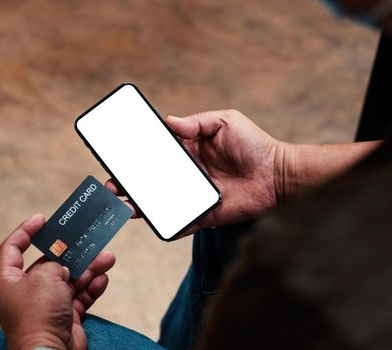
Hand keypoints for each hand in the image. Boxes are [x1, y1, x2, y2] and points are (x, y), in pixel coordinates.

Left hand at [0, 213, 115, 349]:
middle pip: (50, 263)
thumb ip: (54, 263)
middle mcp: (27, 292)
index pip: (12, 248)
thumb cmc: (37, 316)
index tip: (42, 219)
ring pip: (70, 279)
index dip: (26, 231)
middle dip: (71, 252)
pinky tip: (103, 277)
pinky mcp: (65, 316)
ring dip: (88, 268)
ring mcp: (47, 304)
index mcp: (9, 280)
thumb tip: (63, 265)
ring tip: (106, 258)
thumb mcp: (45, 276)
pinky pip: (80, 296)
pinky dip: (92, 287)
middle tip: (86, 239)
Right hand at [106, 109, 288, 233]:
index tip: (118, 155)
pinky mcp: (204, 214)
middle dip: (130, 182)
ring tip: (122, 202)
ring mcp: (194, 196)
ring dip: (140, 203)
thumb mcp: (225, 122)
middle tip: (113, 183)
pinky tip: (149, 220)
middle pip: (152, 180)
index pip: (156, 154)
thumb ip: (197, 122)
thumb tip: (168, 120)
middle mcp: (188, 174)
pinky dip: (166, 224)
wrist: (279, 175)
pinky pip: (181, 222)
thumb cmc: (255, 145)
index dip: (137, 155)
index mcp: (189, 151)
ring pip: (161, 201)